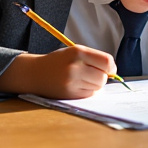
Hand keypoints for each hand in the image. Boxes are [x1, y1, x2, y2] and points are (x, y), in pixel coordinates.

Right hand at [0, 46, 115, 98]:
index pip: (107, 61)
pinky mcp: (69, 94)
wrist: (35, 73)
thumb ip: (93, 58)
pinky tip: (76, 85)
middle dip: (102, 77)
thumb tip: (113, 71)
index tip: (110, 69)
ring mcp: (71, 82)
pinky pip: (88, 94)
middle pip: (103, 77)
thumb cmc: (58, 61)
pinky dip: (87, 91)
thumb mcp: (74, 52)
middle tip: (93, 74)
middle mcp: (75, 67)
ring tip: (82, 79)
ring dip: (94, 85)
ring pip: (97, 87)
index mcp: (77, 52)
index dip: (111, 67)